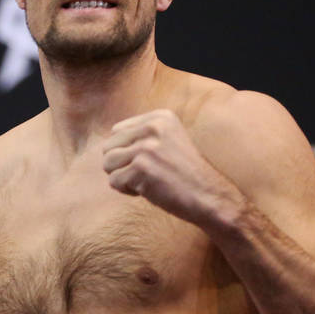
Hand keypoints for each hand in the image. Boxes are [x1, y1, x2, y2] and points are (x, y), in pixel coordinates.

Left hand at [100, 109, 238, 225]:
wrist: (210, 196)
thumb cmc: (185, 174)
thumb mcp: (168, 141)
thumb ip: (140, 136)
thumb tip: (104, 145)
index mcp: (159, 117)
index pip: (116, 131)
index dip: (127, 152)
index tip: (151, 161)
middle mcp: (152, 127)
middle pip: (108, 147)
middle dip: (122, 165)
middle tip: (147, 174)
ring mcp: (146, 147)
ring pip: (107, 164)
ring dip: (122, 177)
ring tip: (146, 180)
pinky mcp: (141, 168)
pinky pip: (113, 181)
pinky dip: (127, 190)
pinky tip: (149, 190)